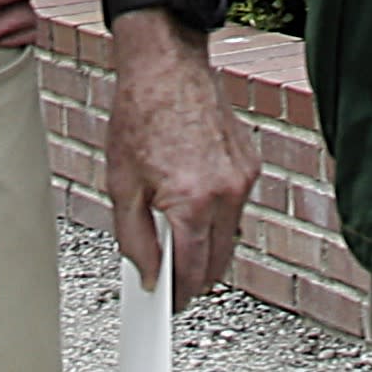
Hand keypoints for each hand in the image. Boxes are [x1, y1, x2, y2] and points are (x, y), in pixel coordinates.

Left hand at [107, 21, 252, 302]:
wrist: (167, 66)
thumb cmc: (140, 116)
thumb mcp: (121, 186)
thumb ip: (134, 240)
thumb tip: (149, 276)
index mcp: (192, 201)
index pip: (193, 271)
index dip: (179, 295)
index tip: (169, 305)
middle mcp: (226, 193)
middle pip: (219, 262)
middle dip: (195, 277)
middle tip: (169, 279)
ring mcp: (243, 178)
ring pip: (230, 236)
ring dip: (207, 246)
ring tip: (175, 234)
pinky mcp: (250, 164)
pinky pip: (236, 207)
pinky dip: (217, 215)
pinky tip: (191, 200)